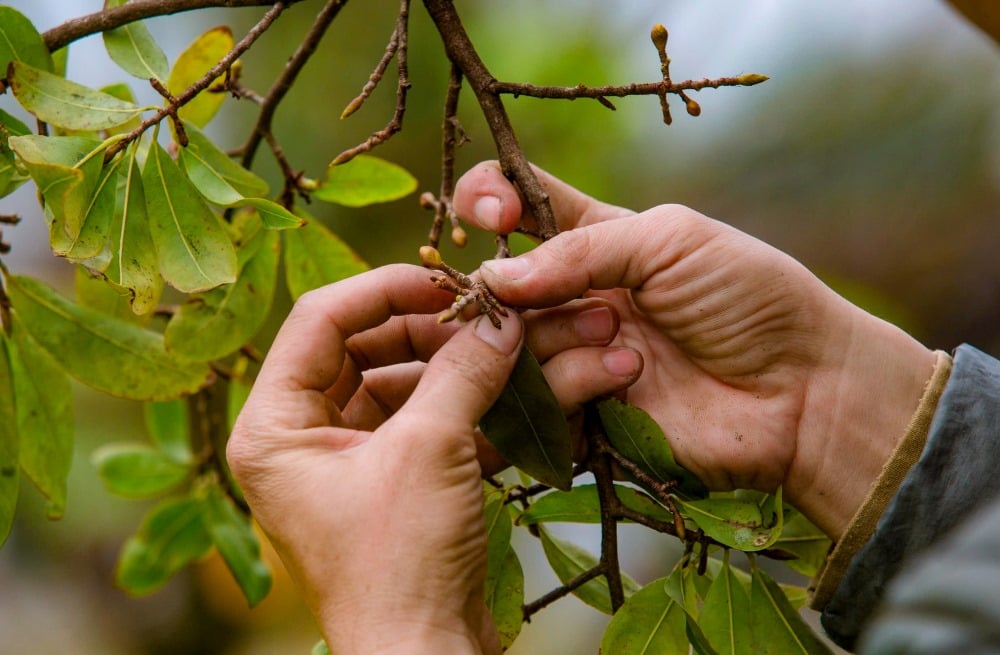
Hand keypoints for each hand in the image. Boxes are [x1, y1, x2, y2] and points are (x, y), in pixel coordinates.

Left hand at [227, 264, 639, 652]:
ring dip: (461, 368)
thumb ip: (463, 370)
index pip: (320, 320)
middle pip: (365, 349)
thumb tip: (500, 316)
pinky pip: (428, 424)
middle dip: (432, 330)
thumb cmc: (401, 565)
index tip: (446, 277)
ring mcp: (349, 465)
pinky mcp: (394, 486)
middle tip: (489, 313)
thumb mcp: (430, 451)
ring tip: (515, 347)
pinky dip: (470, 407)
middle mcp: (302, 441)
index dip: (384, 288)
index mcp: (275, 428)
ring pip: (404, 385)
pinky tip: (518, 389)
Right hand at [453, 162, 936, 538]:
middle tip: (600, 308)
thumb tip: (493, 276)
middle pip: (501, 289)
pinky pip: (535, 404)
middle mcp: (576, 300)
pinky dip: (571, 387)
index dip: (488, 200)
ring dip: (562, 341)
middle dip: (529, 294)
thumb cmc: (750, 298)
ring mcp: (576, 359)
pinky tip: (628, 381)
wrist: (804, 390)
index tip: (492, 213)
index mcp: (597, 242)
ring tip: (627, 348)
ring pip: (509, 348)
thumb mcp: (670, 239)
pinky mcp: (582, 418)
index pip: (518, 206)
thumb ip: (579, 247)